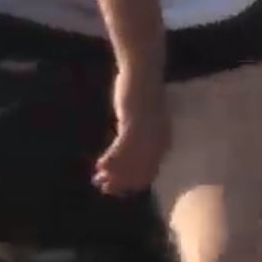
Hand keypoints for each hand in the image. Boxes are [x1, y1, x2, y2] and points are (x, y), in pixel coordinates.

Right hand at [94, 67, 169, 195]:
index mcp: (163, 141)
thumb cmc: (141, 93)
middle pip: (140, 171)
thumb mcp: (143, 119)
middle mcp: (157, 141)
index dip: (132, 183)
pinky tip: (99, 165)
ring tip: (98, 180)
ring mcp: (146, 134)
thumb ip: (138, 137)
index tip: (118, 190)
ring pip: (129, 163)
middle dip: (121, 183)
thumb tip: (127, 155)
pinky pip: (120, 149)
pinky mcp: (133, 124)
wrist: (142, 72)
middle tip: (104, 189)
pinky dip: (110, 160)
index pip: (150, 172)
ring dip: (113, 174)